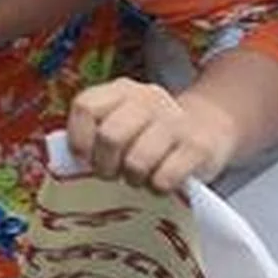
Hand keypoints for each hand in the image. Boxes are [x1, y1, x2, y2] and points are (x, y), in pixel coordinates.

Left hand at [66, 79, 238, 193]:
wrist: (210, 125)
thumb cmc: (151, 132)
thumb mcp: (122, 119)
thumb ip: (94, 133)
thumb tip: (66, 164)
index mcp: (121, 90)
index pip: (85, 106)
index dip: (78, 138)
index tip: (84, 158)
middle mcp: (148, 98)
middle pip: (109, 136)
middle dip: (104, 166)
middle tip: (112, 174)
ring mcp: (175, 121)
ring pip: (136, 161)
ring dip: (133, 179)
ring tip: (138, 178)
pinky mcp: (197, 146)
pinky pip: (165, 178)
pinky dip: (157, 188)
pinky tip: (160, 182)